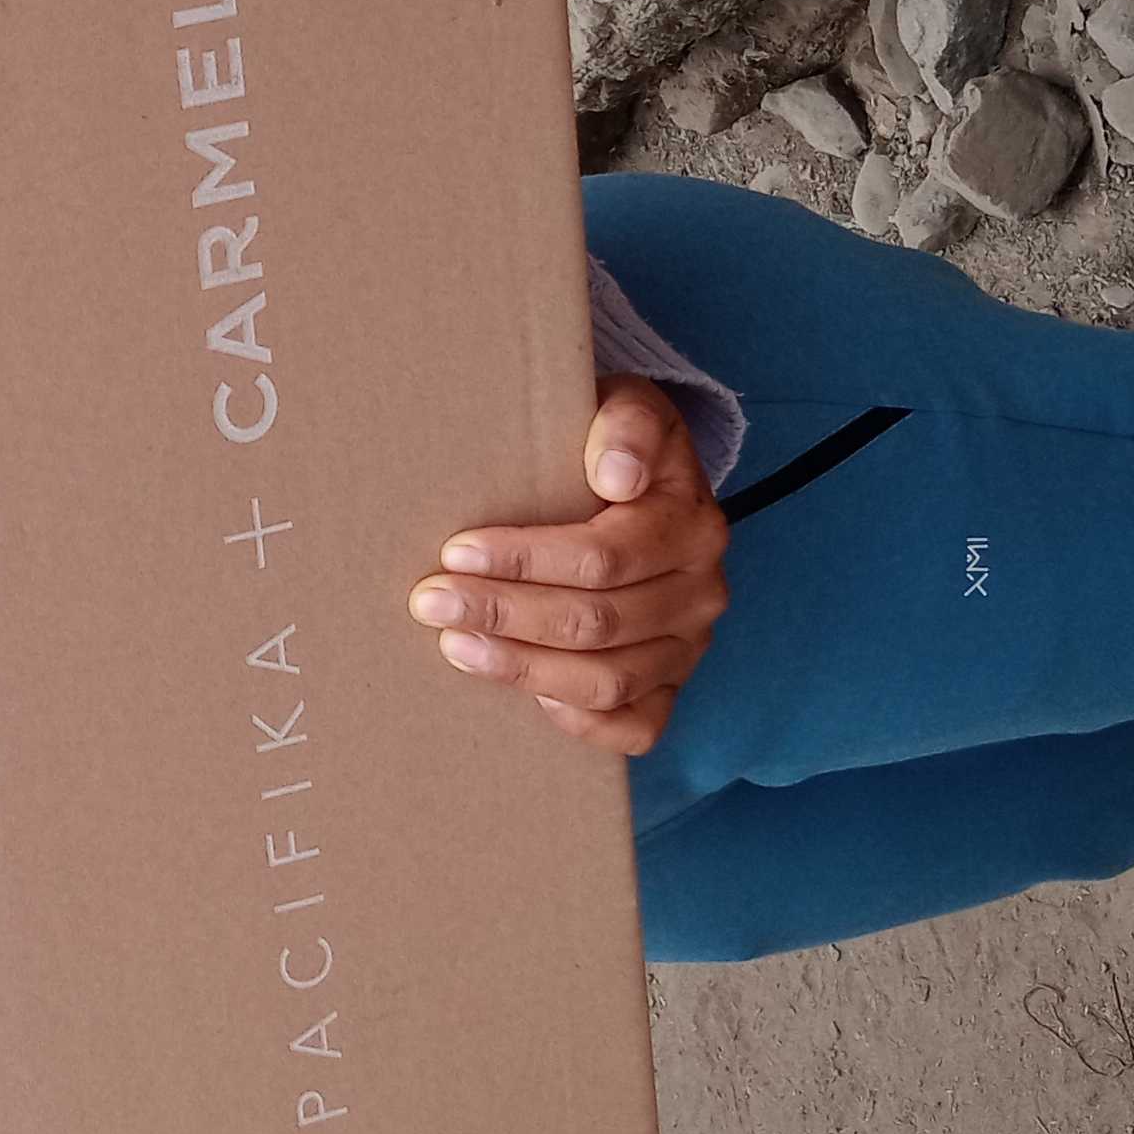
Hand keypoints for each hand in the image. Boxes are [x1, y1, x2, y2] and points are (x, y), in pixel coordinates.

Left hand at [409, 371, 730, 756]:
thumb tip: (616, 474)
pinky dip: (580, 722)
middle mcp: (701, 592)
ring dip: (523, 668)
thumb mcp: (624, 406)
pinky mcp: (672, 685)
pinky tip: (526, 696)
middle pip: (597, 623)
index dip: (524, 560)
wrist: (641, 483)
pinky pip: (636, 727)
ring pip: (607, 681)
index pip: (603, 557)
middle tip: (432, 602)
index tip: (456, 552)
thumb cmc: (614, 447)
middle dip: (504, 614)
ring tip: (456, 646)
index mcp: (692, 525)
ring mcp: (689, 647)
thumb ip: (624, 423)